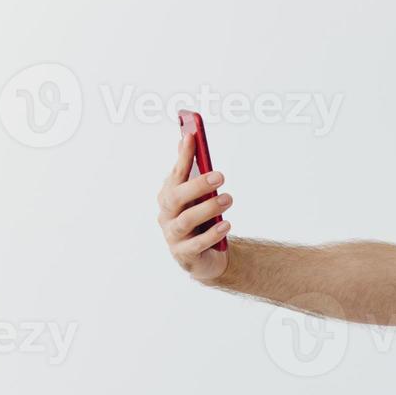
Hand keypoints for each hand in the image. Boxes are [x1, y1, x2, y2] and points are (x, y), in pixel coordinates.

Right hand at [157, 133, 232, 281]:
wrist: (207, 258)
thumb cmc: (202, 222)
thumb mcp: (199, 197)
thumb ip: (193, 172)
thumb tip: (188, 138)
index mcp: (169, 197)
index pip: (175, 174)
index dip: (182, 156)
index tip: (191, 136)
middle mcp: (166, 215)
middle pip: (175, 197)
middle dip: (197, 185)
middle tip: (220, 175)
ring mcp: (173, 236)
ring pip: (185, 221)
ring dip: (207, 208)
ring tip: (228, 198)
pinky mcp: (184, 254)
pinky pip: (196, 244)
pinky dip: (211, 234)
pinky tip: (226, 224)